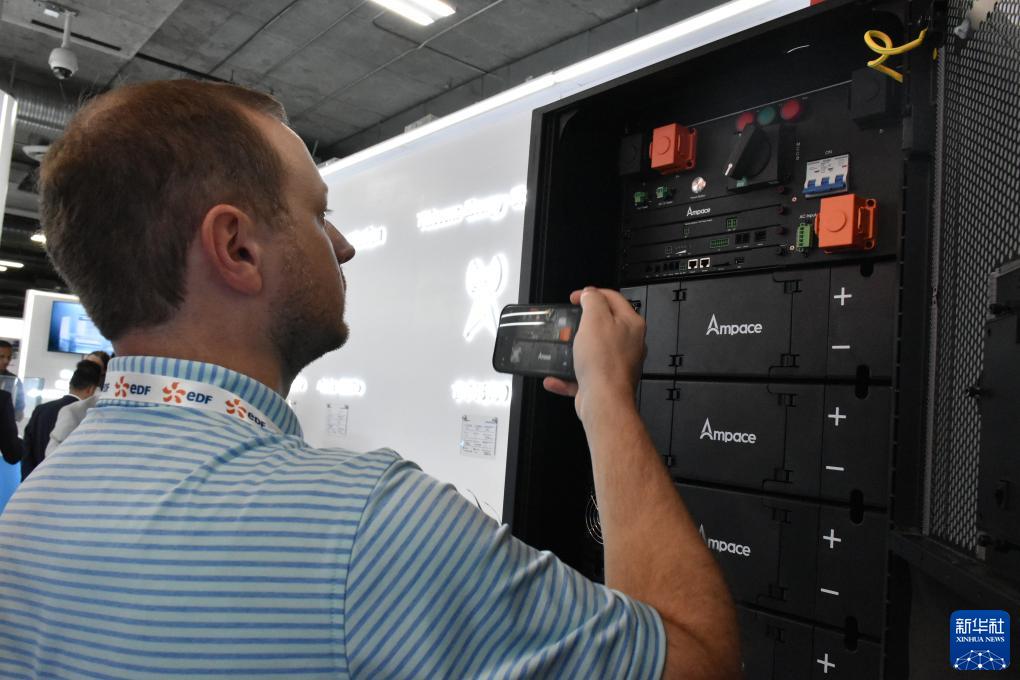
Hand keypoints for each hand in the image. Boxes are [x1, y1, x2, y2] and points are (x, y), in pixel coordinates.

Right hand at [543, 287, 645, 420]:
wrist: (604, 400)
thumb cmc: (604, 362)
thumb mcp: (595, 319)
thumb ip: (593, 301)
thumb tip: (590, 293)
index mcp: (631, 324)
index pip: (613, 299)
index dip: (592, 294)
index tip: (575, 298)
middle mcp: (629, 344)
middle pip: (604, 325)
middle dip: (583, 323)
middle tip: (569, 322)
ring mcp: (619, 364)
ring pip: (594, 351)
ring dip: (574, 350)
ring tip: (561, 348)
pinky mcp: (606, 382)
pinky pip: (584, 375)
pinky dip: (568, 376)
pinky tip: (555, 377)